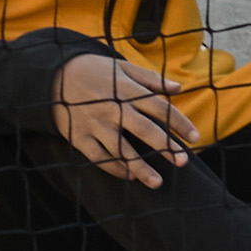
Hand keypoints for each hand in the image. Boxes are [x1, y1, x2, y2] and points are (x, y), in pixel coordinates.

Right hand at [50, 46, 194, 186]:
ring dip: (140, 167)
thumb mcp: (123, 68)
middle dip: (165, 147)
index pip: (160, 108)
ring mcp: (96, 124)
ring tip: (157, 183)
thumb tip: (178, 88)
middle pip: (145, 130)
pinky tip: (129, 176)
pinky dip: (114, 168)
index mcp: (128, 91)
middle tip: (183, 162)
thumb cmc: (95, 71)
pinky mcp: (80, 137)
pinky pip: (99, 157)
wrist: (54, 76)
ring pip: (121, 149)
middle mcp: (114, 109)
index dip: (180, 123)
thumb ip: (151, 79)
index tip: (196, 138)